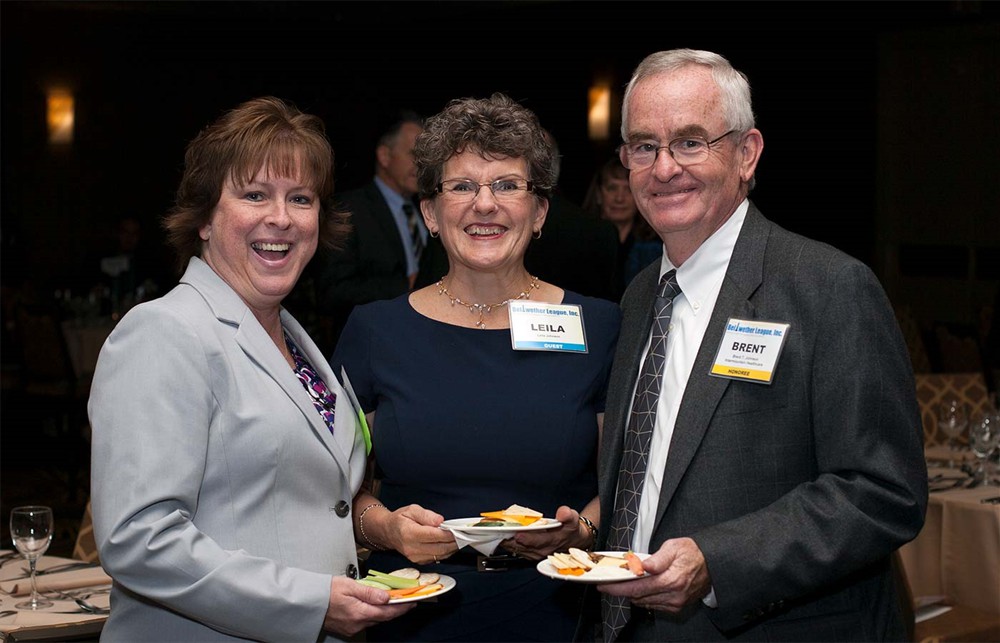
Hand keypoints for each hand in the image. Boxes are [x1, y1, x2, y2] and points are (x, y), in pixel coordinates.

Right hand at [322, 576, 414, 636]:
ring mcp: (352, 628)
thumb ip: (369, 592)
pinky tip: (376, 607)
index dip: (402, 607)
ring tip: (394, 602)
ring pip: (375, 620)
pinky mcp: (347, 629)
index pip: (387, 612)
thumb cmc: (325, 591)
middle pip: (383, 617)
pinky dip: (374, 614)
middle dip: (396, 610)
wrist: (307, 603)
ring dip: (385, 612)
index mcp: (359, 612)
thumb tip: (386, 597)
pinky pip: (366, 622)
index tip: (412, 602)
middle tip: (406, 601)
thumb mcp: (348, 585)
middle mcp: (357, 624)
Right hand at [382, 504, 457, 564]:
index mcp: (409, 533)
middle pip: (439, 548)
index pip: (434, 535)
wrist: (388, 532)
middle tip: (463, 535)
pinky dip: (445, 552)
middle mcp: (412, 548)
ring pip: (440, 555)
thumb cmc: (400, 520)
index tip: (458, 530)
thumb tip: (440, 521)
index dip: (448, 534)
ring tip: (459, 539)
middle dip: (454, 542)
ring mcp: (415, 557)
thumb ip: (427, 515)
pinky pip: (436, 558)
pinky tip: (449, 544)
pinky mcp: (419, 561)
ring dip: (452, 548)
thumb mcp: (412, 510)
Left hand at [505, 506, 590, 560]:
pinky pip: (517, 551)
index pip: (538, 541)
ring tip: (495, 534)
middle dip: (510, 539)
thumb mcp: (572, 519)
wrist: (574, 541)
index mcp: (552, 541)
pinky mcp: (530, 554)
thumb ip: (567, 515)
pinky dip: (508, 544)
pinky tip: (500, 537)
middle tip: (497, 532)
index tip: (518, 534)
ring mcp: (535, 554)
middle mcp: (542, 551)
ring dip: (506, 542)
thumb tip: (563, 512)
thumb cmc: (570, 529)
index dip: (527, 539)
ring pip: (517, 550)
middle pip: (522, 546)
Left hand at [596, 537, 710, 612]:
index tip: (603, 586)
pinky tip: (640, 587)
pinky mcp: (677, 607)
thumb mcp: (674, 547)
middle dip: (621, 590)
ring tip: (623, 583)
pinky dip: (644, 597)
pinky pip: (653, 605)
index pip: (637, 588)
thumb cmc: (692, 553)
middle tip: (608, 582)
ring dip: (632, 594)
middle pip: (638, 597)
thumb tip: (642, 566)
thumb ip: (657, 558)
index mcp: (671, 580)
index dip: (617, 588)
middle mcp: (673, 596)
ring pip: (644, 602)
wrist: (713, 564)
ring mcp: (675, 603)